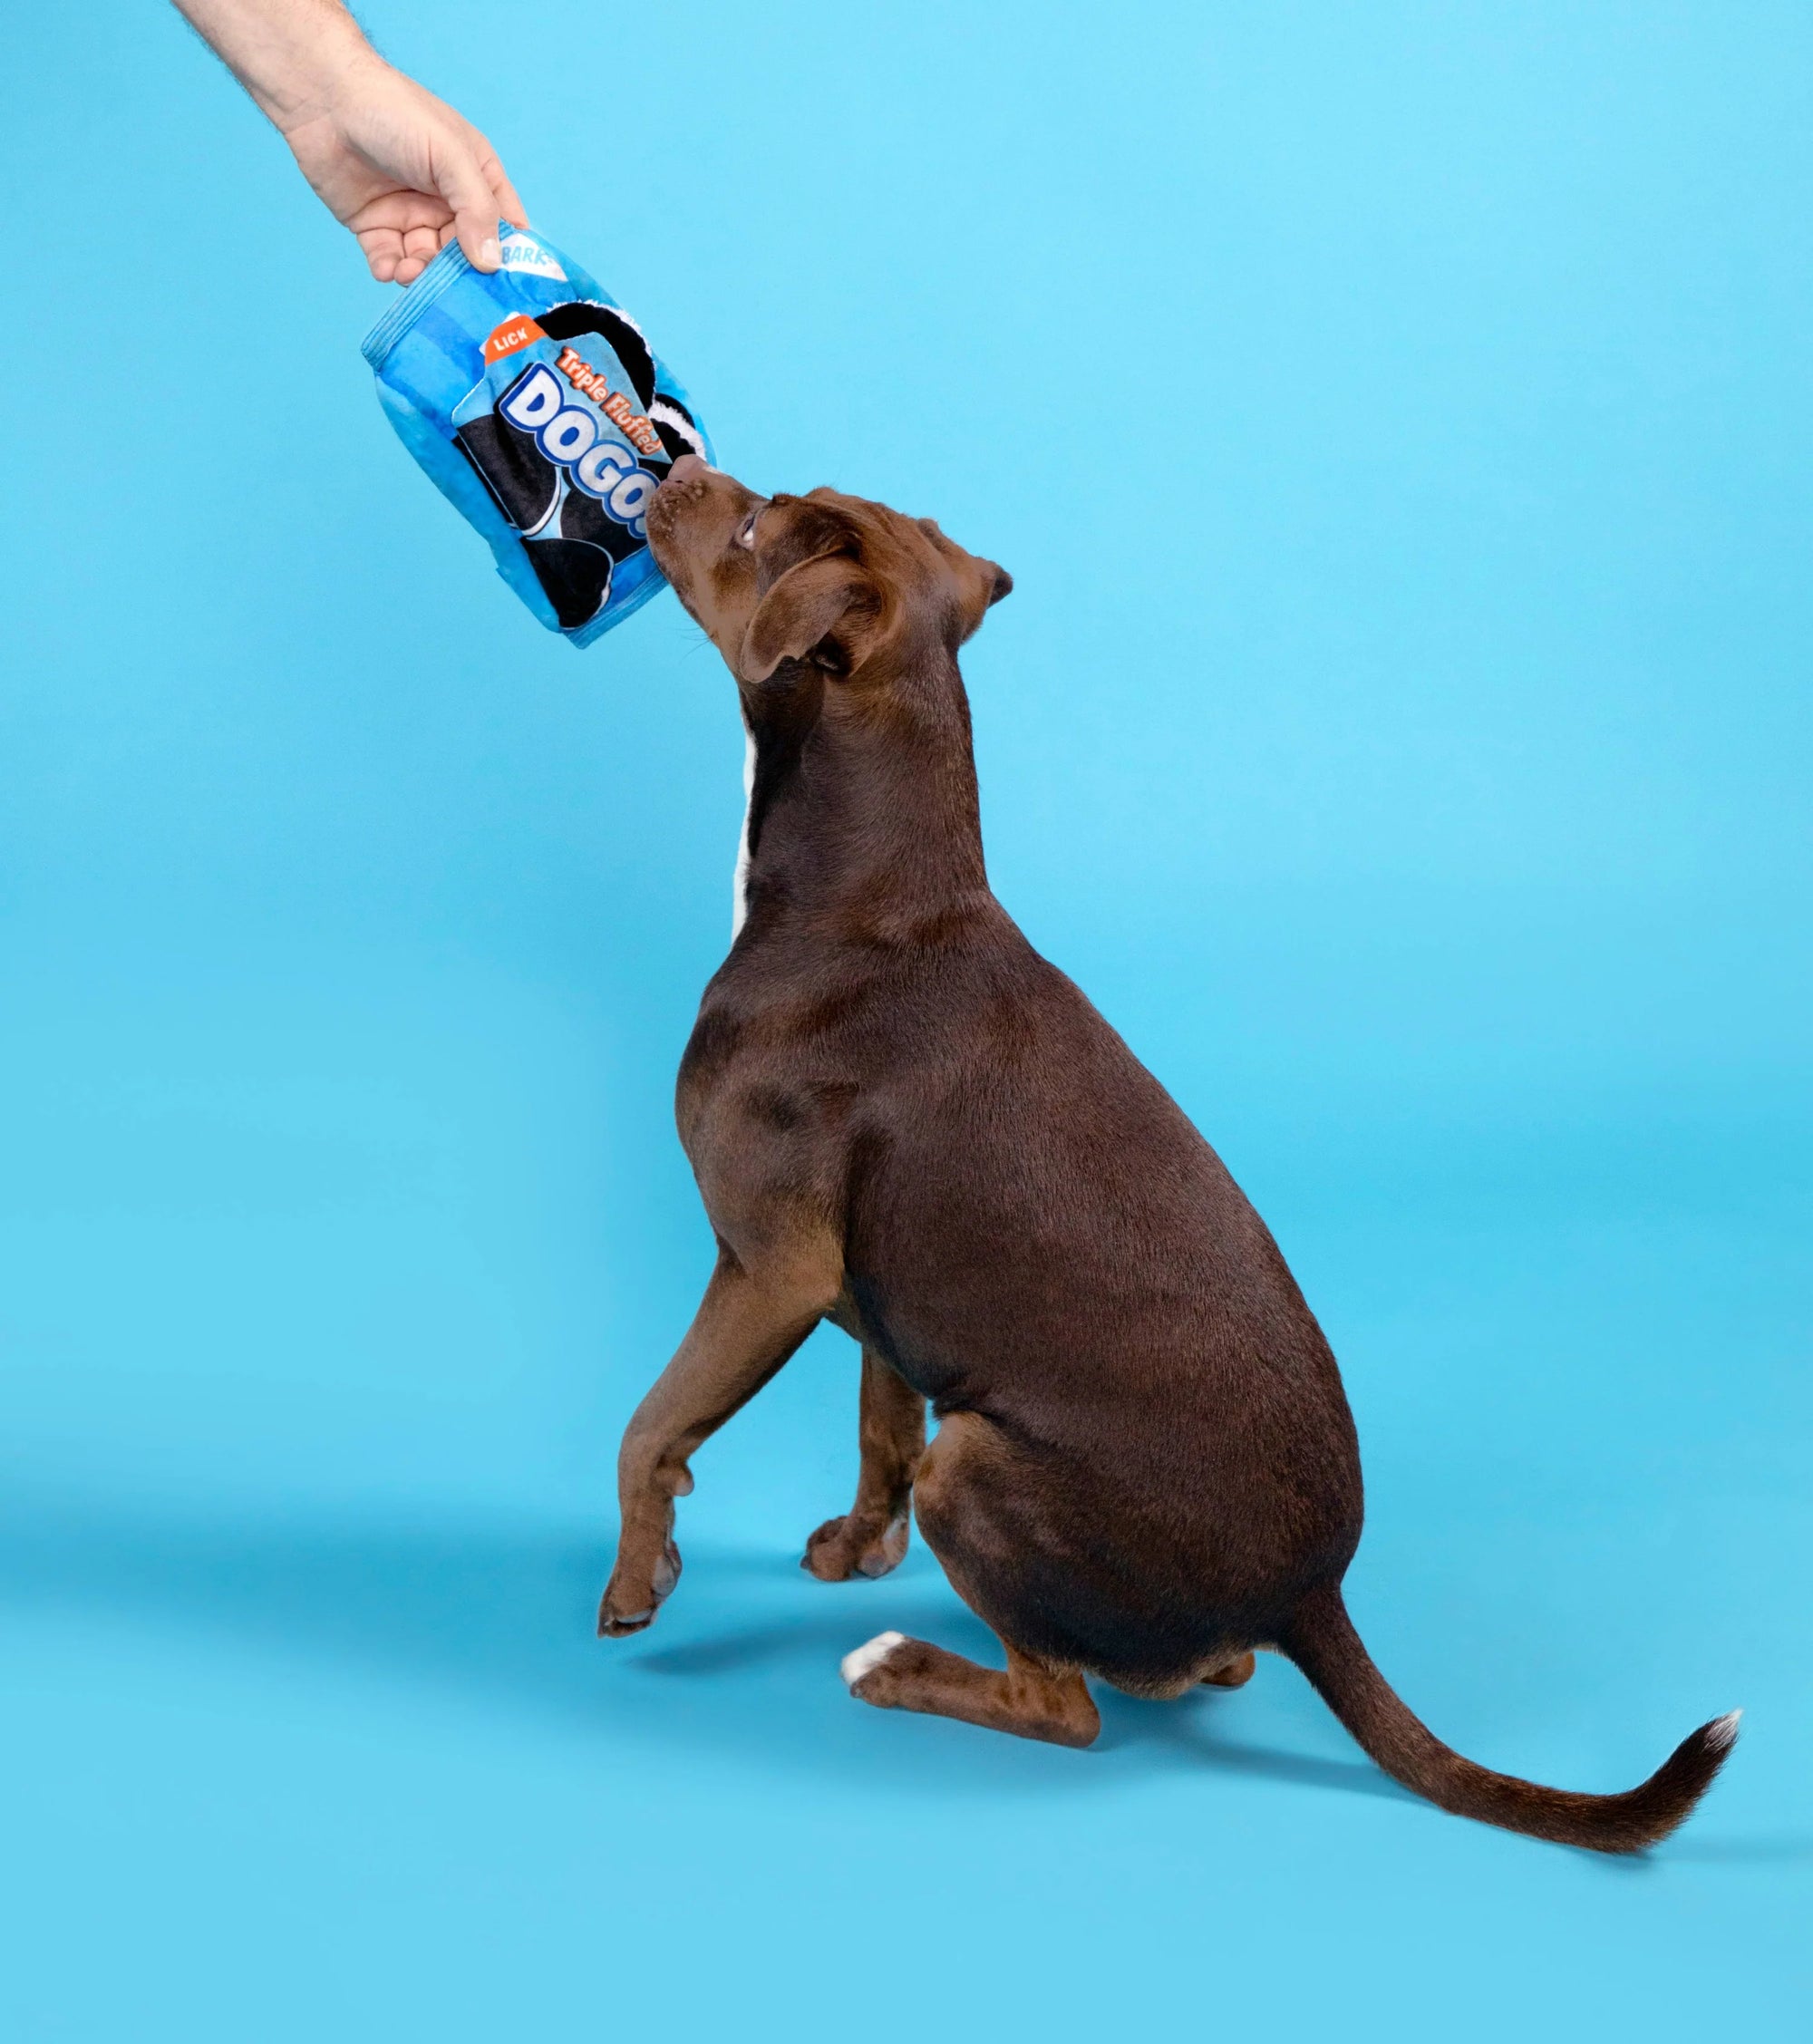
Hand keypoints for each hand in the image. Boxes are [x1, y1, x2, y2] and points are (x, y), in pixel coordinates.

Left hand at [281, 52, 526, 284]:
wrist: (326, 99)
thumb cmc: (397, 113)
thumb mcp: (451, 156)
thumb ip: (477, 209)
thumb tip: (492, 264)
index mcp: (476, 179)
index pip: (505, 228)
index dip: (509, 258)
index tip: (508, 288)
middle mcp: (447, 202)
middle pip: (465, 255)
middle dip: (460, 275)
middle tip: (452, 290)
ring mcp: (410, 215)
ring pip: (427, 264)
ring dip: (422, 276)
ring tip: (409, 272)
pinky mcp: (375, 226)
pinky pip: (390, 260)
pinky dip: (391, 271)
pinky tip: (388, 269)